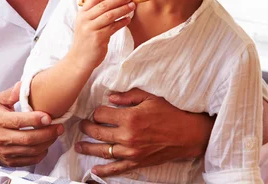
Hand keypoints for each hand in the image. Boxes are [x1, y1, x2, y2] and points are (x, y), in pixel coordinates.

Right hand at [0, 82, 63, 166]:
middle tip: (59, 127)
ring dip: (47, 143)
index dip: (35, 120)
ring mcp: (5, 151)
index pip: (18, 121)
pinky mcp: (10, 161)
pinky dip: (42, 153)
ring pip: (32, 150)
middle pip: (28, 138)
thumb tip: (23, 85)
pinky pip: (30, 160)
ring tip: (55, 134)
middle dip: (47, 133)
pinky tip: (46, 144)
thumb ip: (11, 93)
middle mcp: (1, 137)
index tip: (48, 117)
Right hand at [71, 0, 133, 68]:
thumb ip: (94, 14)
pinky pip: (113, 27)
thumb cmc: (85, 41)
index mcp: (81, 14)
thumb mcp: (85, 24)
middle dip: (118, 0)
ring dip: (123, 9)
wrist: (79, 59)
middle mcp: (85, 19)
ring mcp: (90, 28)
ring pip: (110, 15)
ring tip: (132, 7)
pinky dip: (122, 22)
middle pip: (104, 5)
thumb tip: (113, 3)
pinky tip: (128, 20)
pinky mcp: (98, 38)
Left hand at [75, 88, 213, 176]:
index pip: (101, 115)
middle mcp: (127, 135)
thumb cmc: (170, 112)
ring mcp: (131, 151)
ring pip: (103, 151)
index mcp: (129, 117)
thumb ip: (128, 96)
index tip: (96, 111)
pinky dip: (105, 171)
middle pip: (97, 132)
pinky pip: (117, 168)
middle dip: (86, 128)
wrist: (189, 134)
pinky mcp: (137, 162)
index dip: (96, 112)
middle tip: (81, 126)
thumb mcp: (149, 97)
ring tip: (78, 146)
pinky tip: (94, 171)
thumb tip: (110, 97)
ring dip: (88, 148)